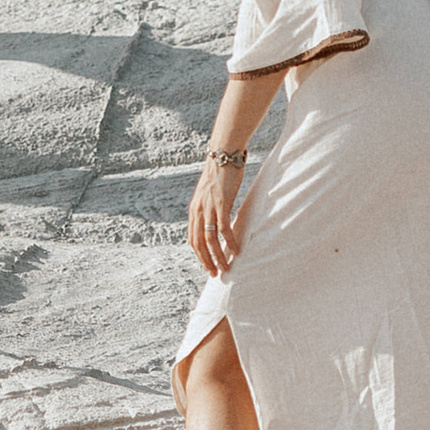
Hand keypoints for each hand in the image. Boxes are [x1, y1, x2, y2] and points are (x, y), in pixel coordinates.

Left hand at [188, 156, 248, 273]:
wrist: (223, 154)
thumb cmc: (220, 173)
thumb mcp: (210, 193)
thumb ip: (210, 207)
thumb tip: (216, 218)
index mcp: (194, 209)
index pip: (192, 238)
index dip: (199, 254)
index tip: (208, 265)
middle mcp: (198, 211)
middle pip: (199, 243)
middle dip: (206, 261)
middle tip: (215, 274)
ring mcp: (209, 208)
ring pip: (210, 240)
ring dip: (218, 256)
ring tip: (226, 268)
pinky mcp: (221, 204)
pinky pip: (224, 229)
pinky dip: (230, 242)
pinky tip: (236, 251)